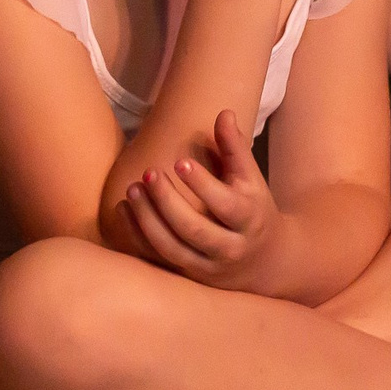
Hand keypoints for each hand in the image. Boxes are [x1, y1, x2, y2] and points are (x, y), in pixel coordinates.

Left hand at [118, 109, 283, 290]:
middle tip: (149, 173)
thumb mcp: (252, 179)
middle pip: (195, 229)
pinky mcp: (187, 276)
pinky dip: (138, 236)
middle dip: (168, 203)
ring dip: (147, 220)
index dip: (202, 184)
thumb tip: (223, 113)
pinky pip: (158, 260)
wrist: (266, 261)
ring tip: (132, 189)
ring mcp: (206, 266)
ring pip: (172, 248)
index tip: (179, 162)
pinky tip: (124, 209)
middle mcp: (228, 247)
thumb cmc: (253, 209)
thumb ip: (235, 148)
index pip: (225, 204)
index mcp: (247, 219)